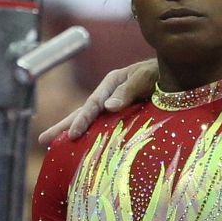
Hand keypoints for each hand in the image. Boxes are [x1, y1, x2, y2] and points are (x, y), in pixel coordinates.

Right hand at [36, 59, 157, 143]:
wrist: (178, 75)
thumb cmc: (161, 72)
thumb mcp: (145, 76)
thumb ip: (129, 90)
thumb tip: (108, 107)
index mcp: (111, 83)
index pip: (93, 104)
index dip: (82, 119)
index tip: (73, 134)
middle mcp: (109, 95)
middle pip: (83, 112)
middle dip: (63, 127)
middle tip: (43, 140)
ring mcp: (114, 106)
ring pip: (91, 121)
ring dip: (73, 133)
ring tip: (53, 146)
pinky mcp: (123, 116)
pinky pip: (104, 128)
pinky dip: (93, 137)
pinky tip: (84, 149)